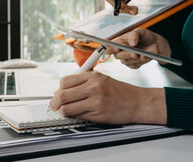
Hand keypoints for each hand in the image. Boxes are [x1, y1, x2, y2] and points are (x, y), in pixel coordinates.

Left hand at [49, 71, 166, 124]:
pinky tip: (78, 114)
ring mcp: (95, 101)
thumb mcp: (101, 79)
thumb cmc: (119, 91)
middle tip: (55, 106)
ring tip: (65, 111)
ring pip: (66, 109)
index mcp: (92, 76)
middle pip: (61, 95)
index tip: (59, 94)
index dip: (59, 89)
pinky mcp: (98, 114)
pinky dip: (74, 116)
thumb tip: (59, 91)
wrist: (138, 102)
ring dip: (62, 111)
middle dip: (55, 102)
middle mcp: (93, 87)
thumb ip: (81, 83)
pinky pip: (78, 117)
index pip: (64, 81)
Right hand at [109, 28, 170, 68]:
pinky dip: (140, 62)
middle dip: (126, 54)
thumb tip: (132, 43)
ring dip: (135, 59)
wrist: (154, 43)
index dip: (109, 49)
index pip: (107, 46)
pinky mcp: (133, 64)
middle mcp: (120, 51)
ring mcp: (126, 58)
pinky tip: (145, 57)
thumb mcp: (140, 31)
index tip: (117, 49)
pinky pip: (134, 65)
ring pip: (126, 61)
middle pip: (117, 55)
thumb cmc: (144, 36)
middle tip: (134, 54)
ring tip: (142, 55)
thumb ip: (134, 35)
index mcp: (118, 42)